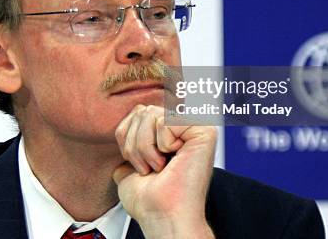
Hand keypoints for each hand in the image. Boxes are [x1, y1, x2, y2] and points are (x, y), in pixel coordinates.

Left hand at [113, 105, 216, 238]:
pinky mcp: (204, 131)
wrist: (162, 217)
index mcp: (168, 132)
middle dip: (135, 143)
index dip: (128, 139)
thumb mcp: (127, 166)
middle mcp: (184, 126)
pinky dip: (162, 144)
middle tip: (150, 168)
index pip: (137, 112)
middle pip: (142, 110)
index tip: (140, 164)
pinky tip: (172, 162)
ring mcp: (195, 126)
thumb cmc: (149, 200)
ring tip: (159, 166)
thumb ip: (128, 144)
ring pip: (151, 114)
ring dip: (145, 147)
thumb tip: (123, 133)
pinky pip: (165, 121)